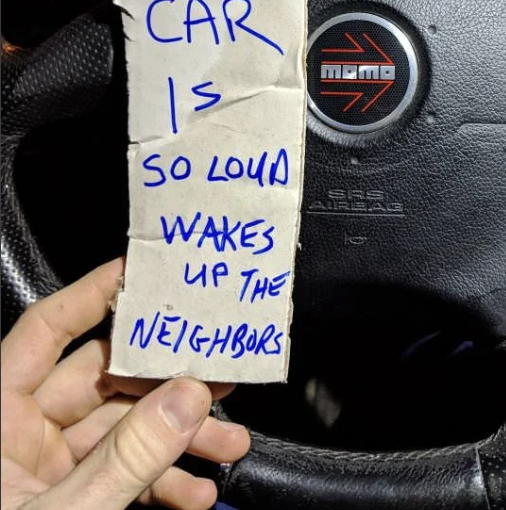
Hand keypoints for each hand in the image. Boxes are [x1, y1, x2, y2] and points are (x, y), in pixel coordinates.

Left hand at [1, 258, 249, 509]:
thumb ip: (127, 457)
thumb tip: (187, 397)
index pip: (48, 330)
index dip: (94, 294)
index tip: (144, 274)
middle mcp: (19, 433)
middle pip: (104, 380)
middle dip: (167, 382)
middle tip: (218, 373)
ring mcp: (44, 470)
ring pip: (123, 430)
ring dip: (179, 437)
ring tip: (229, 445)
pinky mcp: (69, 501)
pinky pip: (123, 475)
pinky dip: (162, 482)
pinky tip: (196, 494)